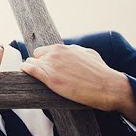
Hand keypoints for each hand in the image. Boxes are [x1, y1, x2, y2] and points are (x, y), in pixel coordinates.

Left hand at [20, 44, 135, 120]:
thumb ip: (76, 52)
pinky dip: (27, 71)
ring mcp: (53, 65)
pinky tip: (25, 72)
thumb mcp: (88, 54)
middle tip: (43, 73)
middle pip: (36, 56)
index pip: (44, 51)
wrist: (110, 87)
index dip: (44, 60)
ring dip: (33, 70)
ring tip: (34, 77)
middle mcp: (56, 53)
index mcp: (64, 48)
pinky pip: (31, 70)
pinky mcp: (51, 79)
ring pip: (32, 64)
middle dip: (39, 64)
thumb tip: (72, 52)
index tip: (46, 66)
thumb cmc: (102, 72)